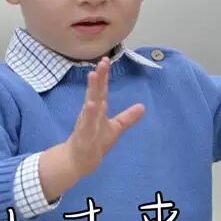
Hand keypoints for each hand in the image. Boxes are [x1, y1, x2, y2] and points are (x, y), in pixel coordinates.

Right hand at [65, 56, 144, 177]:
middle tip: (102, 61)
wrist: (78, 160)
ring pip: (90, 103)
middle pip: (96, 92)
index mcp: (98, 109)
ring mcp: (86, 122)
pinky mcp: (83, 134)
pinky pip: (86, 123)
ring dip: (91, 89)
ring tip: (93, 74)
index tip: (106, 59)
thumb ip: (127, 117)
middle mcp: (91, 112)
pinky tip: (90, 103)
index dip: (104, 75)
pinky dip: (88, 113)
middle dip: (99, 77)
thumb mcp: (115, 128)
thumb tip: (142, 107)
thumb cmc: (95, 141)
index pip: (101, 89)